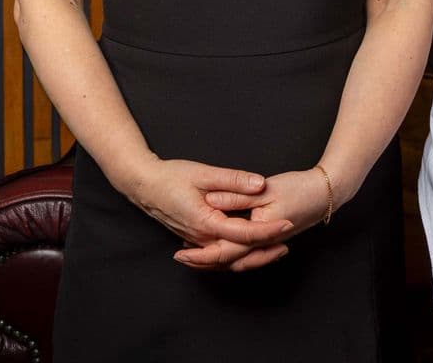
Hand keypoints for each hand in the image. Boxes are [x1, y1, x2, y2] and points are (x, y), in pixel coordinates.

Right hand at [122, 157, 292, 253]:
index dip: (268, 230)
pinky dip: (236, 253)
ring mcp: (197, 241)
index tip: (287, 223)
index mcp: (206, 223)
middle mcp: (202, 238)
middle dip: (264, 252)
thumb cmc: (171, 177)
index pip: (244, 233)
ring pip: (228, 258)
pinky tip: (251, 246)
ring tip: (276, 248)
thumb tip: (260, 184)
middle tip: (287, 243)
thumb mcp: (205, 174)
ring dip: (252, 256)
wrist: (144, 186)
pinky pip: (218, 254)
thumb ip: (234, 180)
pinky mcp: (195, 239)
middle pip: (238, 254)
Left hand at [175, 169, 329, 271]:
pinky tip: (222, 246)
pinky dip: (231, 254)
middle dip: (204, 262)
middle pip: (229, 261)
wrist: (327, 192)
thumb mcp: (266, 189)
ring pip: (237, 261)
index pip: (224, 251)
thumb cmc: (299, 188)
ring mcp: (268, 245)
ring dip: (216, 260)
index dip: (200, 254)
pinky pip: (247, 254)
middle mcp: (263, 245)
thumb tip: (211, 201)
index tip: (181, 253)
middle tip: (181, 258)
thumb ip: (237, 196)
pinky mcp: (272, 240)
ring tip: (195, 256)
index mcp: (259, 234)